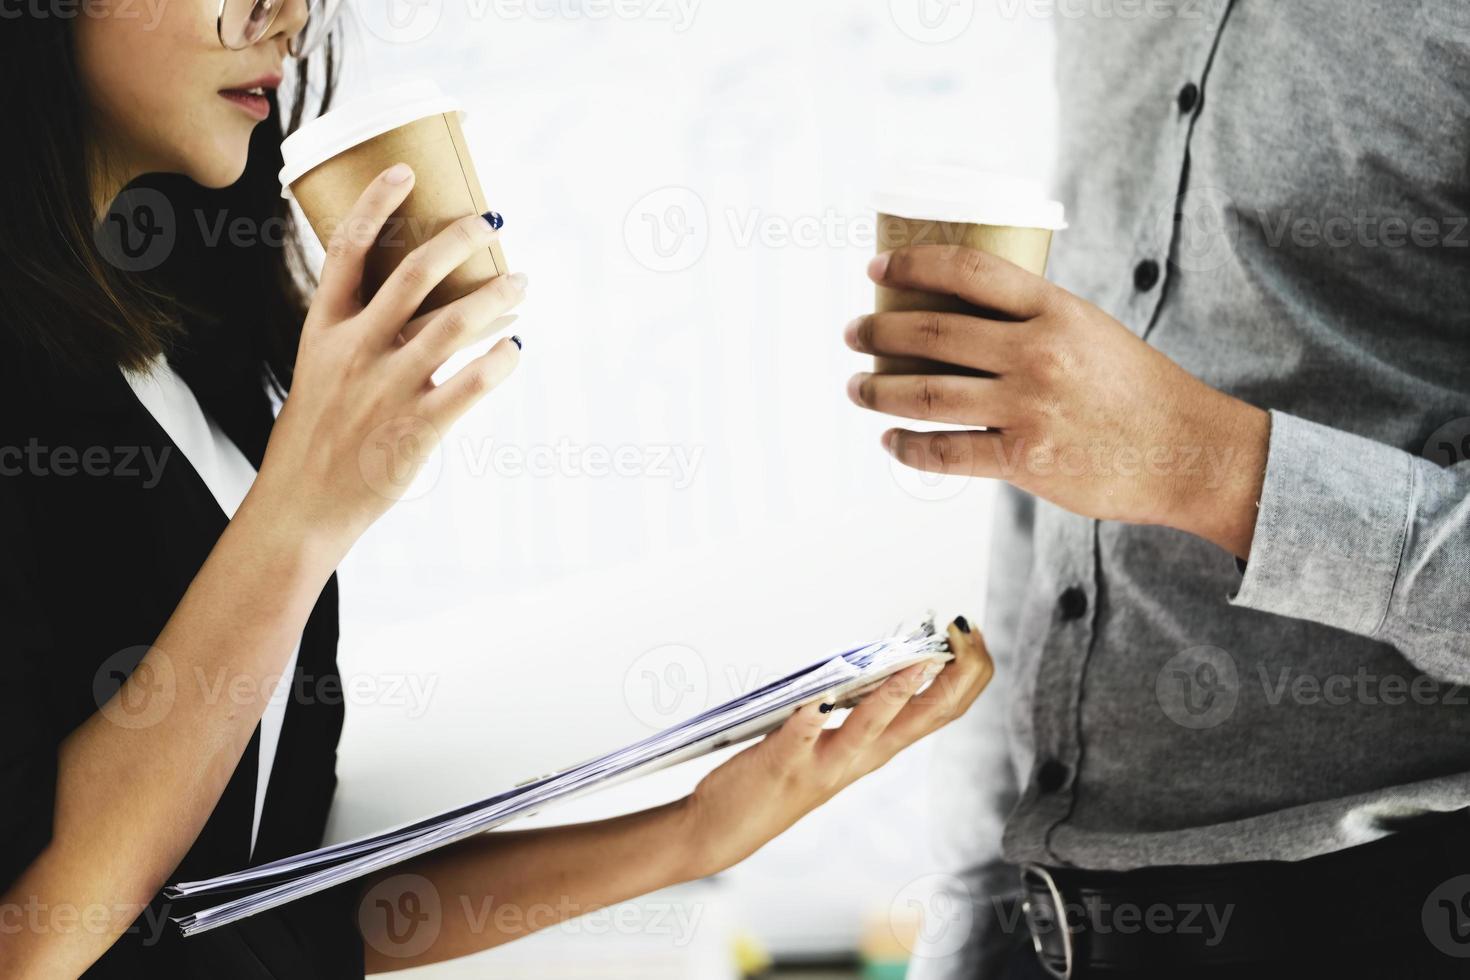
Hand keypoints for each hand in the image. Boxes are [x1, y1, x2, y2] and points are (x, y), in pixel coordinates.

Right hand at [246, 163, 525, 561]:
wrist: (302, 506)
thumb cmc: (314, 438)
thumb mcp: (318, 372)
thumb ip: (356, 336)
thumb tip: (411, 309)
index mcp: (325, 330)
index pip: (348, 250)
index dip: (376, 204)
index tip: (405, 171)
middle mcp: (356, 350)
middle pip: (415, 275)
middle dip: (459, 240)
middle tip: (489, 222)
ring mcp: (387, 388)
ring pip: (454, 324)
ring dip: (495, 296)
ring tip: (520, 284)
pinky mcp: (416, 427)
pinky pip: (471, 384)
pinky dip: (500, 362)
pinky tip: (515, 350)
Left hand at [677, 618, 992, 878]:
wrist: (728, 827)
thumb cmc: (781, 776)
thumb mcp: (834, 743)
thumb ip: (860, 709)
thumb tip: (885, 660)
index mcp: (877, 747)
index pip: (940, 710)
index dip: (966, 674)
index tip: (972, 636)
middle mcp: (861, 758)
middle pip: (925, 718)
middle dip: (954, 675)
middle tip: (965, 636)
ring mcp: (825, 764)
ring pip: (872, 729)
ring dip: (895, 694)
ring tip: (916, 661)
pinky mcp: (784, 764)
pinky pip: (801, 739)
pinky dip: (811, 718)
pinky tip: (817, 699)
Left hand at [845, 245, 1269, 556]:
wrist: (1187, 450)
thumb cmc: (1137, 389)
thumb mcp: (1091, 330)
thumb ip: (1033, 323)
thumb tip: (963, 321)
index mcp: (1055, 309)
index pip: (968, 271)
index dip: (912, 263)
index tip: (876, 267)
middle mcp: (1037, 353)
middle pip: (932, 334)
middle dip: (878, 332)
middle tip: (853, 333)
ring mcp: (1028, 408)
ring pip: (927, 395)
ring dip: (878, 390)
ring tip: (857, 387)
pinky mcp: (1025, 459)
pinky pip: (946, 453)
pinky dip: (909, 447)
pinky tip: (892, 442)